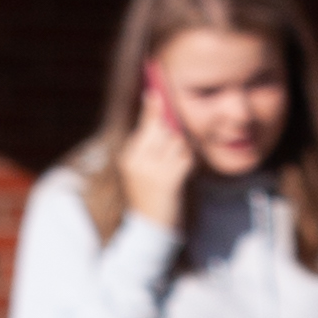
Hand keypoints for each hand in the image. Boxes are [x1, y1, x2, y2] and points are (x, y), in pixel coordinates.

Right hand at [119, 85, 196, 231]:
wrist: (149, 226)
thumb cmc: (149, 194)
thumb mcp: (140, 169)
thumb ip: (148, 146)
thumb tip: (165, 120)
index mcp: (129, 156)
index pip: (144, 126)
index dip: (152, 108)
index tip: (155, 91)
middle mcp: (138, 160)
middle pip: (163, 130)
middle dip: (173, 131)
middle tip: (174, 136)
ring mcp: (153, 170)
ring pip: (178, 142)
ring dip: (182, 151)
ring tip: (174, 166)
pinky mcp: (169, 179)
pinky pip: (186, 157)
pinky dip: (188, 162)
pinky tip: (180, 173)